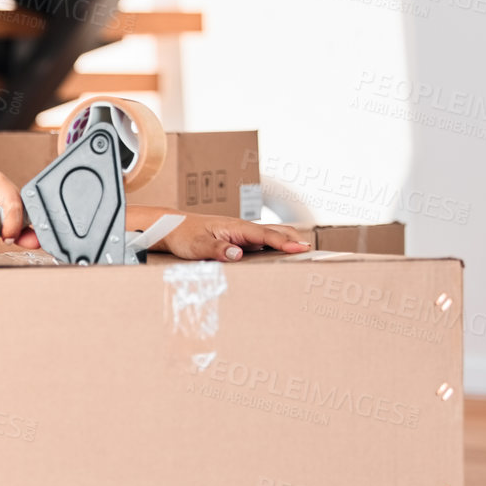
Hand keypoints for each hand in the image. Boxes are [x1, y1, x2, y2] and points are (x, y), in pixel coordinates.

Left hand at [153, 215, 308, 260]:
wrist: (172, 228)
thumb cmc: (183, 234)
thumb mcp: (196, 245)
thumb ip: (216, 250)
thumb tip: (237, 254)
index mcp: (236, 227)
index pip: (266, 235)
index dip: (285, 243)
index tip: (301, 249)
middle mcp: (243, 229)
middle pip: (277, 231)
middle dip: (295, 240)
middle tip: (313, 254)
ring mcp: (242, 235)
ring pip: (272, 236)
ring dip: (288, 243)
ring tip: (304, 256)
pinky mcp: (239, 242)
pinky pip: (263, 244)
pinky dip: (277, 248)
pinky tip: (282, 259)